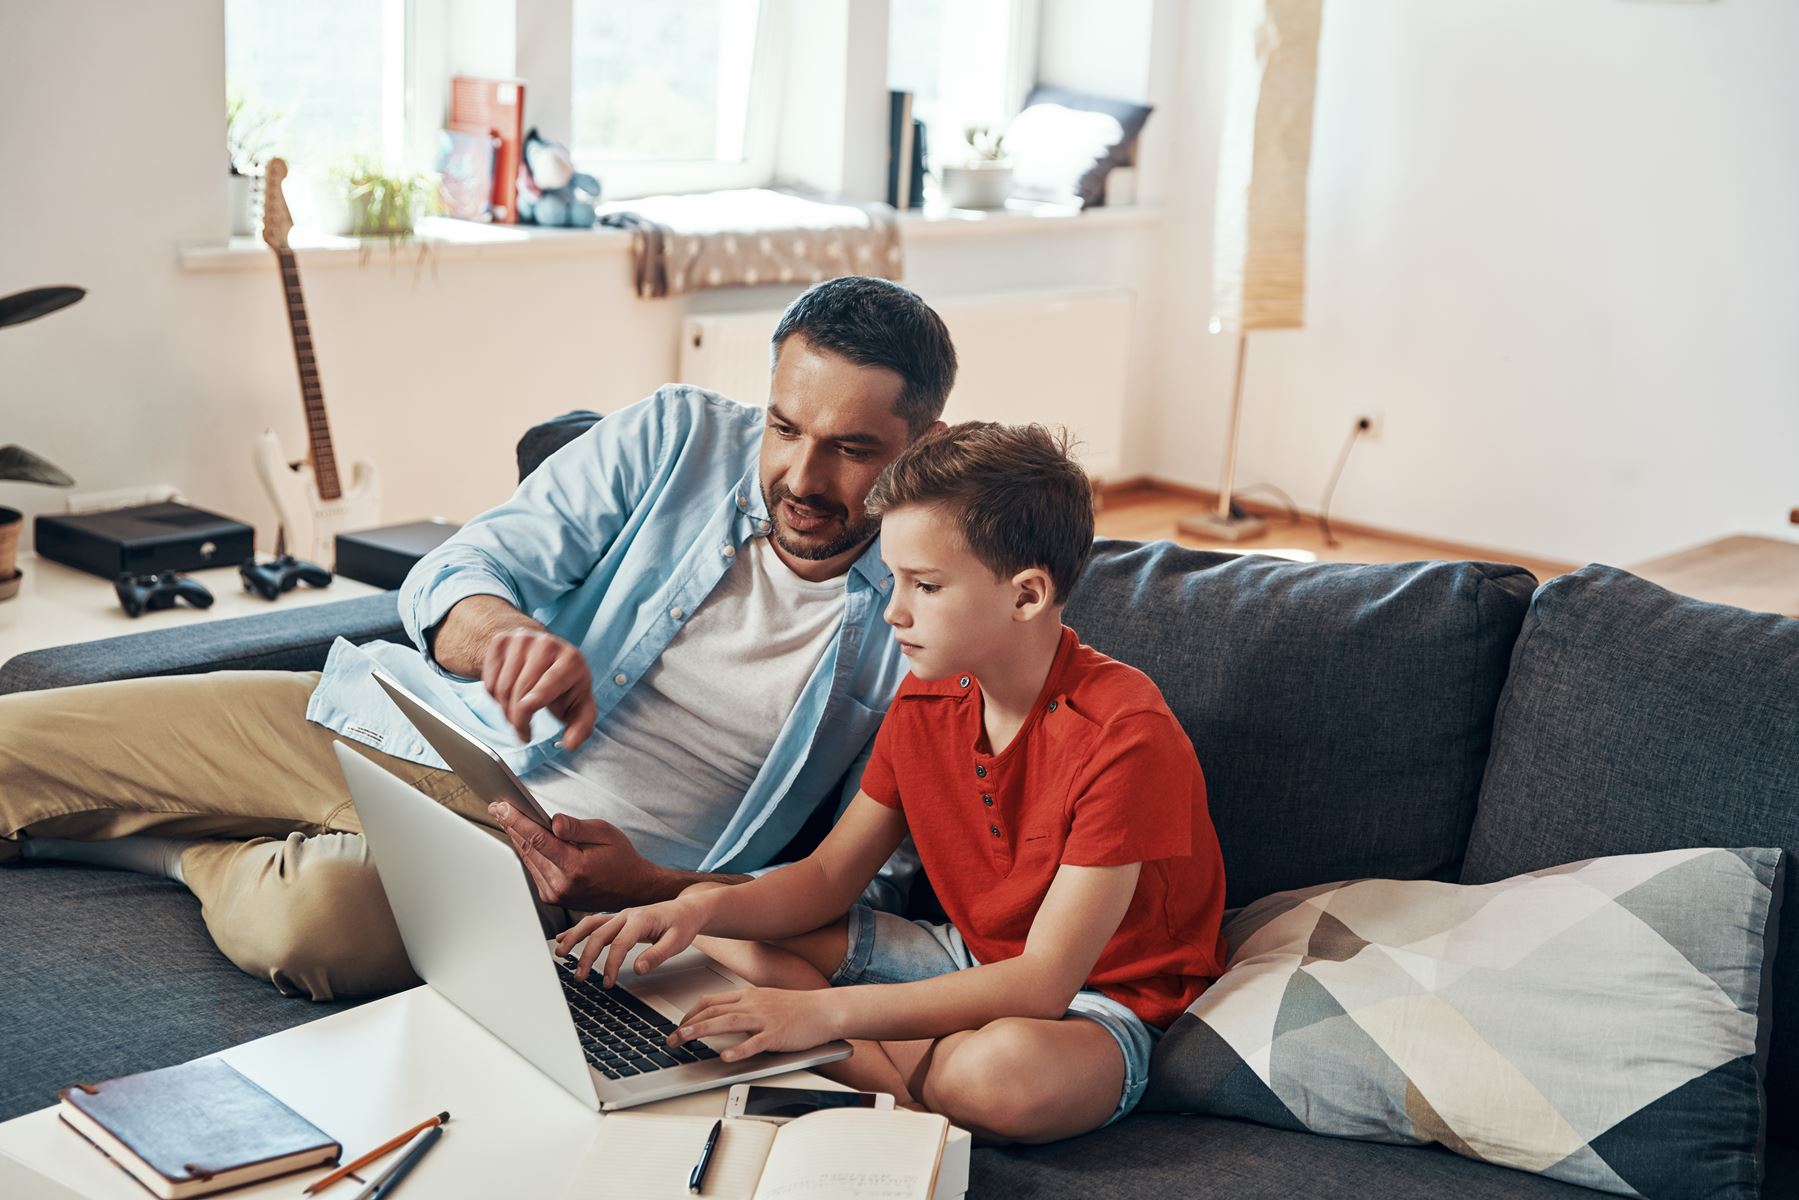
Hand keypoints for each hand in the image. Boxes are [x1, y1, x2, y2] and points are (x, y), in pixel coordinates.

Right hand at [481, 627, 595, 747]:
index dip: (534, 701)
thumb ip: (581, 727)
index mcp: (571, 660)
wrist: (545, 653)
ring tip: (517, 716)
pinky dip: (494, 697)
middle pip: (521, 689)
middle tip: (523, 732)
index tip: (526, 718)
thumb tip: (571, 744)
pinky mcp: (501, 642)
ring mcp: (521, 640)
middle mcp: (547, 644)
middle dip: (519, 719)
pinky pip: (489, 680)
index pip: (550, 681)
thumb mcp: (580, 704)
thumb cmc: (565, 683)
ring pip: (502, 687)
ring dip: (505, 711)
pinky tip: (508, 696)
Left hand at [488, 804, 666, 909]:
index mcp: (575, 868)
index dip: (517, 821)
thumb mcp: (605, 833)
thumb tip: (553, 821)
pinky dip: (527, 851)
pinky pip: (533, 868)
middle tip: (497, 806)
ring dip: (516, 837)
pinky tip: (522, 836)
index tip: (502, 807)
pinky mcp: (551, 896)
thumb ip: (576, 827)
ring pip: (527, 859)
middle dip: (511, 825)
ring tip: (506, 816)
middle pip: (527, 849)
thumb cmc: (621, 859)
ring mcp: (554, 894)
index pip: (538, 840)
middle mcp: (561, 885)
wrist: (632, 890)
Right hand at [553, 895, 707, 984]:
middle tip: (579, 977)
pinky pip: (593, 923)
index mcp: (641, 919)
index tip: (607, 982)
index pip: (620, 943)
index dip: (611, 964)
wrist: (686, 909)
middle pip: (600, 934)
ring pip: (591, 924)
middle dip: (587, 956)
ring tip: (559, 953)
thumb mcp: (677, 942)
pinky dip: (577, 930)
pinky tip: (562, 938)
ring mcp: (620, 916)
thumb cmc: (682, 925)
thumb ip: (657, 955)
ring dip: (574, 937)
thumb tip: (638, 969)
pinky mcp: (618, 920)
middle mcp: (627, 914)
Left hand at [671, 987, 840, 1062]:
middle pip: (712, 1011)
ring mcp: (764, 1018)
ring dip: (701, 1031)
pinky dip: (738, 1049)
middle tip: (671, 1039)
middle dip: (687, 1025)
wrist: (824, 1009)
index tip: (678, 1027)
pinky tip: (725, 1056)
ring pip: (726, 1022)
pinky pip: (754, 1042)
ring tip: (684, 1040)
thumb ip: (743, 1008)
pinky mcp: (777, 1034)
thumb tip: (720, 1018)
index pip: (710, 1001)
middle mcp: (752, 1004)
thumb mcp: (765, 1001)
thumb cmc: (797, 1008)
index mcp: (747, 996)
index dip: (689, 1014)